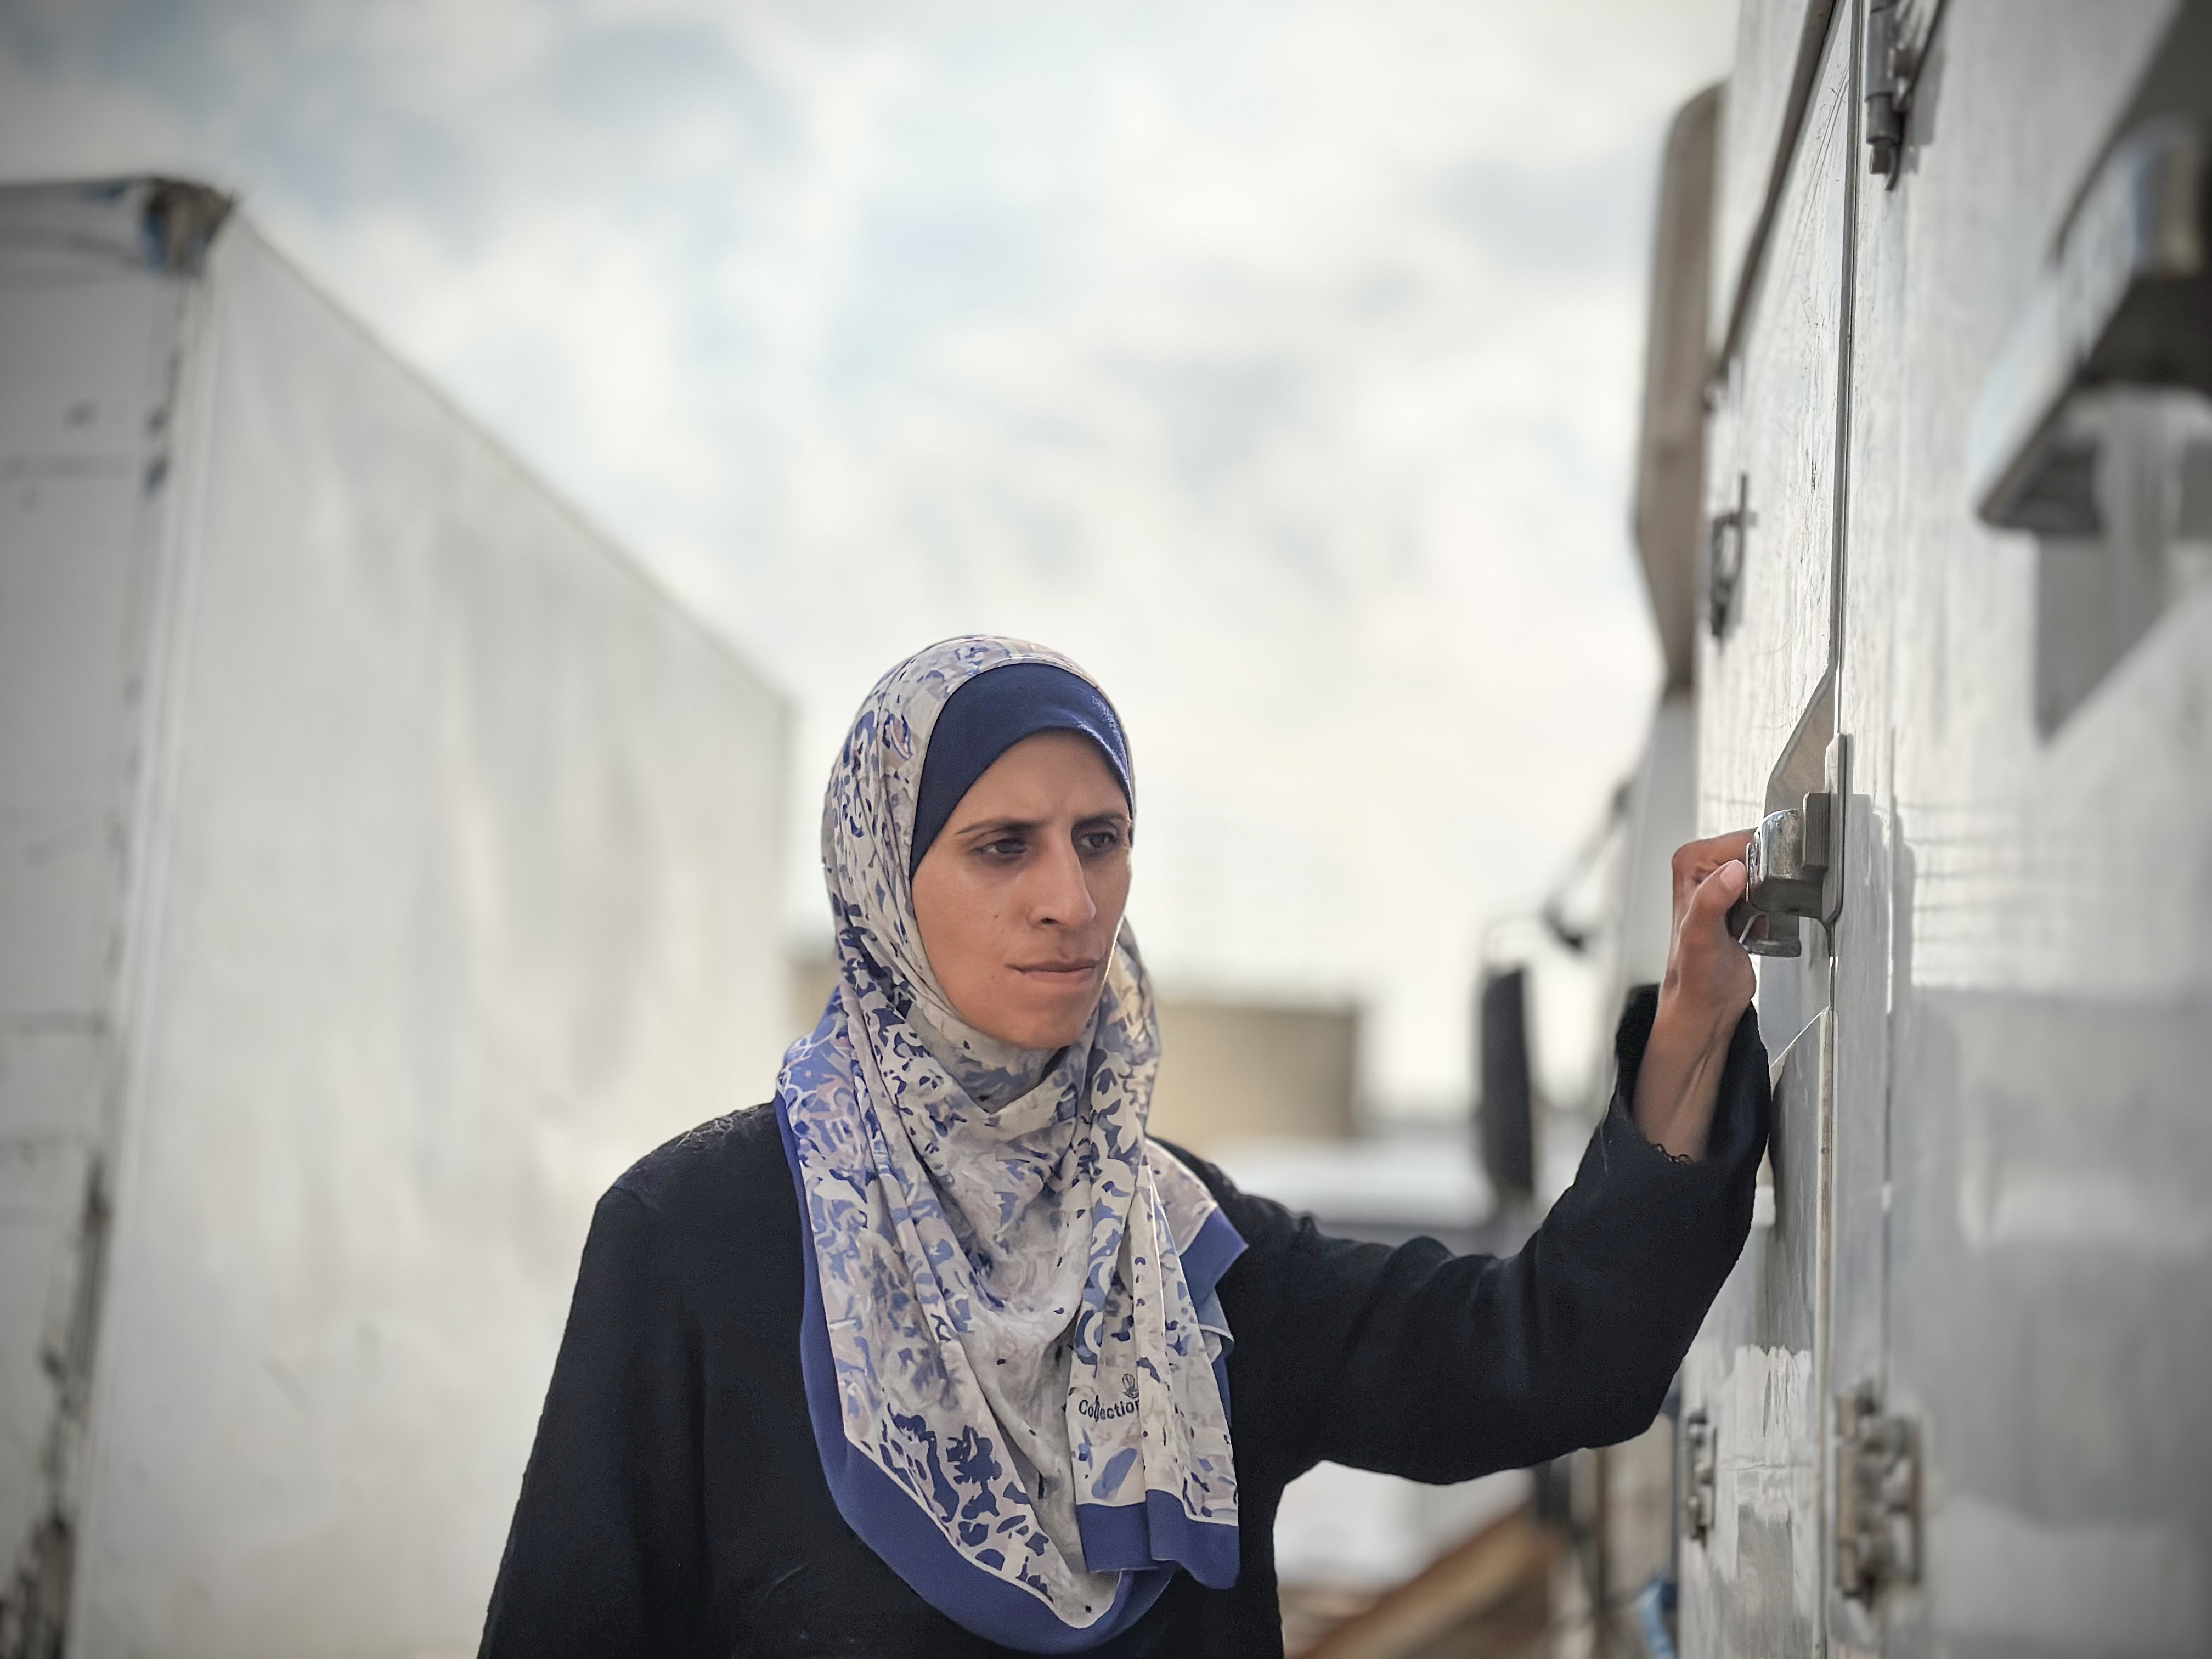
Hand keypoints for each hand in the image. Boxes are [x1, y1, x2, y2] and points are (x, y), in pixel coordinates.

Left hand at [1632, 831, 1756, 1159]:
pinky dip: (1775, 907)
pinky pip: (1773, 890)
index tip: (1762, 888)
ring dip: (1774, 893)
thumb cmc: (1694, 975)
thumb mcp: (1699, 934)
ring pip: (1768, 870)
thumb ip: (1711, 900)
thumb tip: (1733, 871)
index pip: (1741, 841)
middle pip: (1758, 852)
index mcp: (1689, 863)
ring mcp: (1725, 884)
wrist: (1706, 1005)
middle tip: (1758, 909)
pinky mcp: (1743, 902)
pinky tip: (1760, 925)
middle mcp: (1704, 868)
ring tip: (1756, 919)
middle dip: (1769, 879)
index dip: (1761, 861)